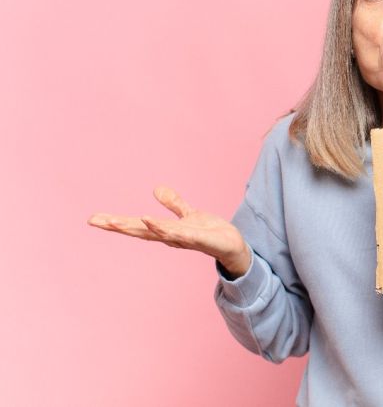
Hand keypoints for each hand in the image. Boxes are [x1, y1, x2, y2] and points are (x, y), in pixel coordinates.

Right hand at [87, 186, 250, 276]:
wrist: (234, 247)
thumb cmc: (211, 233)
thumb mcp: (190, 214)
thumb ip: (174, 204)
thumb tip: (156, 189)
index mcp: (166, 231)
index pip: (138, 225)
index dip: (116, 222)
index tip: (93, 218)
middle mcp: (171, 237)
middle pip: (141, 230)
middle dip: (118, 225)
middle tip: (95, 221)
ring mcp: (185, 239)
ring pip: (158, 233)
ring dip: (137, 226)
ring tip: (115, 221)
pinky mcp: (201, 239)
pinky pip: (181, 233)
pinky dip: (165, 229)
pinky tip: (150, 221)